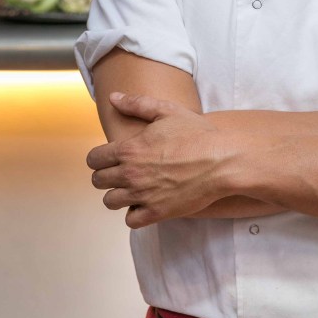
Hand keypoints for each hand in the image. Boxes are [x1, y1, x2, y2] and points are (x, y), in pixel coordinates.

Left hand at [87, 92, 223, 228]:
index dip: (99, 158)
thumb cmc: (197, 134)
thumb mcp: (167, 111)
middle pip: (98, 181)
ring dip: (118, 195)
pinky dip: (135, 214)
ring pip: (110, 201)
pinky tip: (145, 204)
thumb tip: (114, 97)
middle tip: (121, 173)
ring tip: (131, 190)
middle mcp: (130, 173)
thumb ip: (137, 104)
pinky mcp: (157, 212)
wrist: (223, 161)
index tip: (108, 159)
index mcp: (129, 149)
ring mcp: (143, 195)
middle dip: (106, 176)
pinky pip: (131, 220)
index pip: (94, 159)